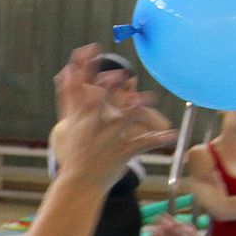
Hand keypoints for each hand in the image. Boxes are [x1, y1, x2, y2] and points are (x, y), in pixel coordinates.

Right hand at [49, 45, 175, 192]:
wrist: (78, 184)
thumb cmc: (76, 150)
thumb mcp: (69, 122)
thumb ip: (69, 95)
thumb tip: (65, 70)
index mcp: (79, 118)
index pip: (79, 89)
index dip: (85, 69)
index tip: (91, 50)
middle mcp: (91, 128)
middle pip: (98, 104)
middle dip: (107, 89)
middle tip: (118, 73)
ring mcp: (106, 142)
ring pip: (121, 122)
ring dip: (133, 109)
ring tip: (144, 97)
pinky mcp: (121, 154)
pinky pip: (141, 144)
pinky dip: (156, 139)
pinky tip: (170, 134)